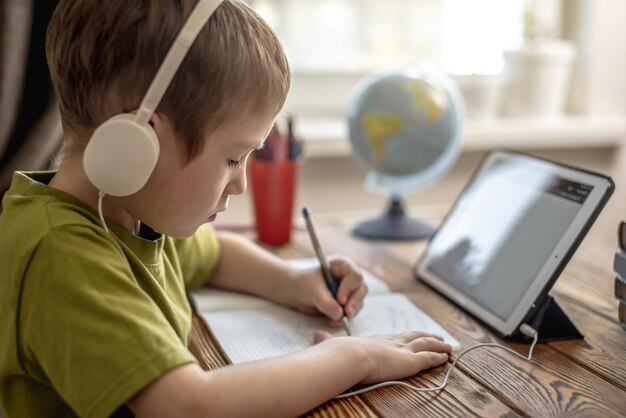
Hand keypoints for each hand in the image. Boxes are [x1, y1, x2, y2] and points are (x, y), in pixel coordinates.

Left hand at [291, 257, 366, 326]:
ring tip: (334, 321)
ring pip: (358, 302)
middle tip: (346, 313)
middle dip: (354, 303)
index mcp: (343, 266)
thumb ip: (325, 302)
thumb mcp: (313, 291)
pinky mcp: (347, 303)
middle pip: (361, 289)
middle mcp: (349, 277)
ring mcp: (350, 291)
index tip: (340, 300)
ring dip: (349, 313)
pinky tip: (333, 322)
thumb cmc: (304, 284)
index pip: (354, 275)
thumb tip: (339, 315)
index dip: (349, 288)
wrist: (297, 292)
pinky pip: (352, 312)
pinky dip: (344, 318)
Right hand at [315, 331, 451, 383]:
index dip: (408, 335)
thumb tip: (315, 335)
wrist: (348, 356)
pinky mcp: (409, 361)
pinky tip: (446, 357)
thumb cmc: (341, 352)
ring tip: (448, 346)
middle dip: (428, 336)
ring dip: (438, 346)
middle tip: (438, 337)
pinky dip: (438, 357)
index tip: (415, 334)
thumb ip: (326, 339)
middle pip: (415, 336)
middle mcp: (392, 342)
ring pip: (426, 345)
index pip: (397, 336)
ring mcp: (402, 350)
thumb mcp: (333, 343)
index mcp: (377, 339)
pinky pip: (428, 358)